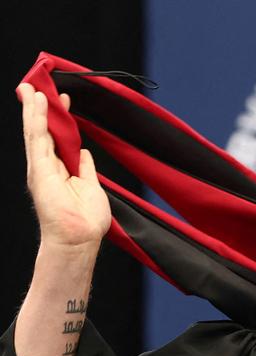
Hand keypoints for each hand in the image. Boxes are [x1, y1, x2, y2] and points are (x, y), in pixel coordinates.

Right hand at [18, 83, 109, 249]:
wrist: (79, 239)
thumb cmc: (86, 220)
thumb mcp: (90, 186)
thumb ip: (85, 168)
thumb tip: (83, 153)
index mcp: (61, 170)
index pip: (58, 138)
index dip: (60, 119)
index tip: (63, 101)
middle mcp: (48, 167)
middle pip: (44, 132)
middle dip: (42, 109)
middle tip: (41, 86)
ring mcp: (41, 168)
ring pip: (36, 132)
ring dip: (35, 109)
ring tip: (34, 89)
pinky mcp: (38, 170)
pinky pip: (37, 140)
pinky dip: (35, 120)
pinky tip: (36, 105)